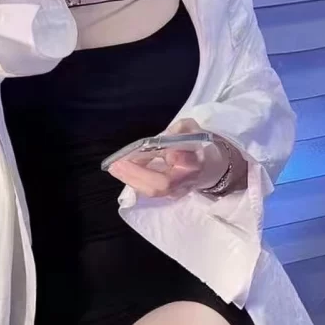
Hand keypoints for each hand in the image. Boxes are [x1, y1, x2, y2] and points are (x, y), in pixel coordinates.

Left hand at [107, 120, 230, 199]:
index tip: (163, 152)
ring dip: (131, 179)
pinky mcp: (168, 195)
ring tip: (115, 167)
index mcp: (196, 162)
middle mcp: (187, 180)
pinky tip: (122, 171)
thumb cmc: (197, 145)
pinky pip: (149, 190)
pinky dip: (134, 181)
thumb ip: (181, 130)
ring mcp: (177, 191)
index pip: (186, 164)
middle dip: (138, 174)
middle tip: (117, 164)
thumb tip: (165, 137)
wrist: (209, 166)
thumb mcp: (192, 129)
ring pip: (153, 190)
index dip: (176, 158)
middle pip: (162, 184)